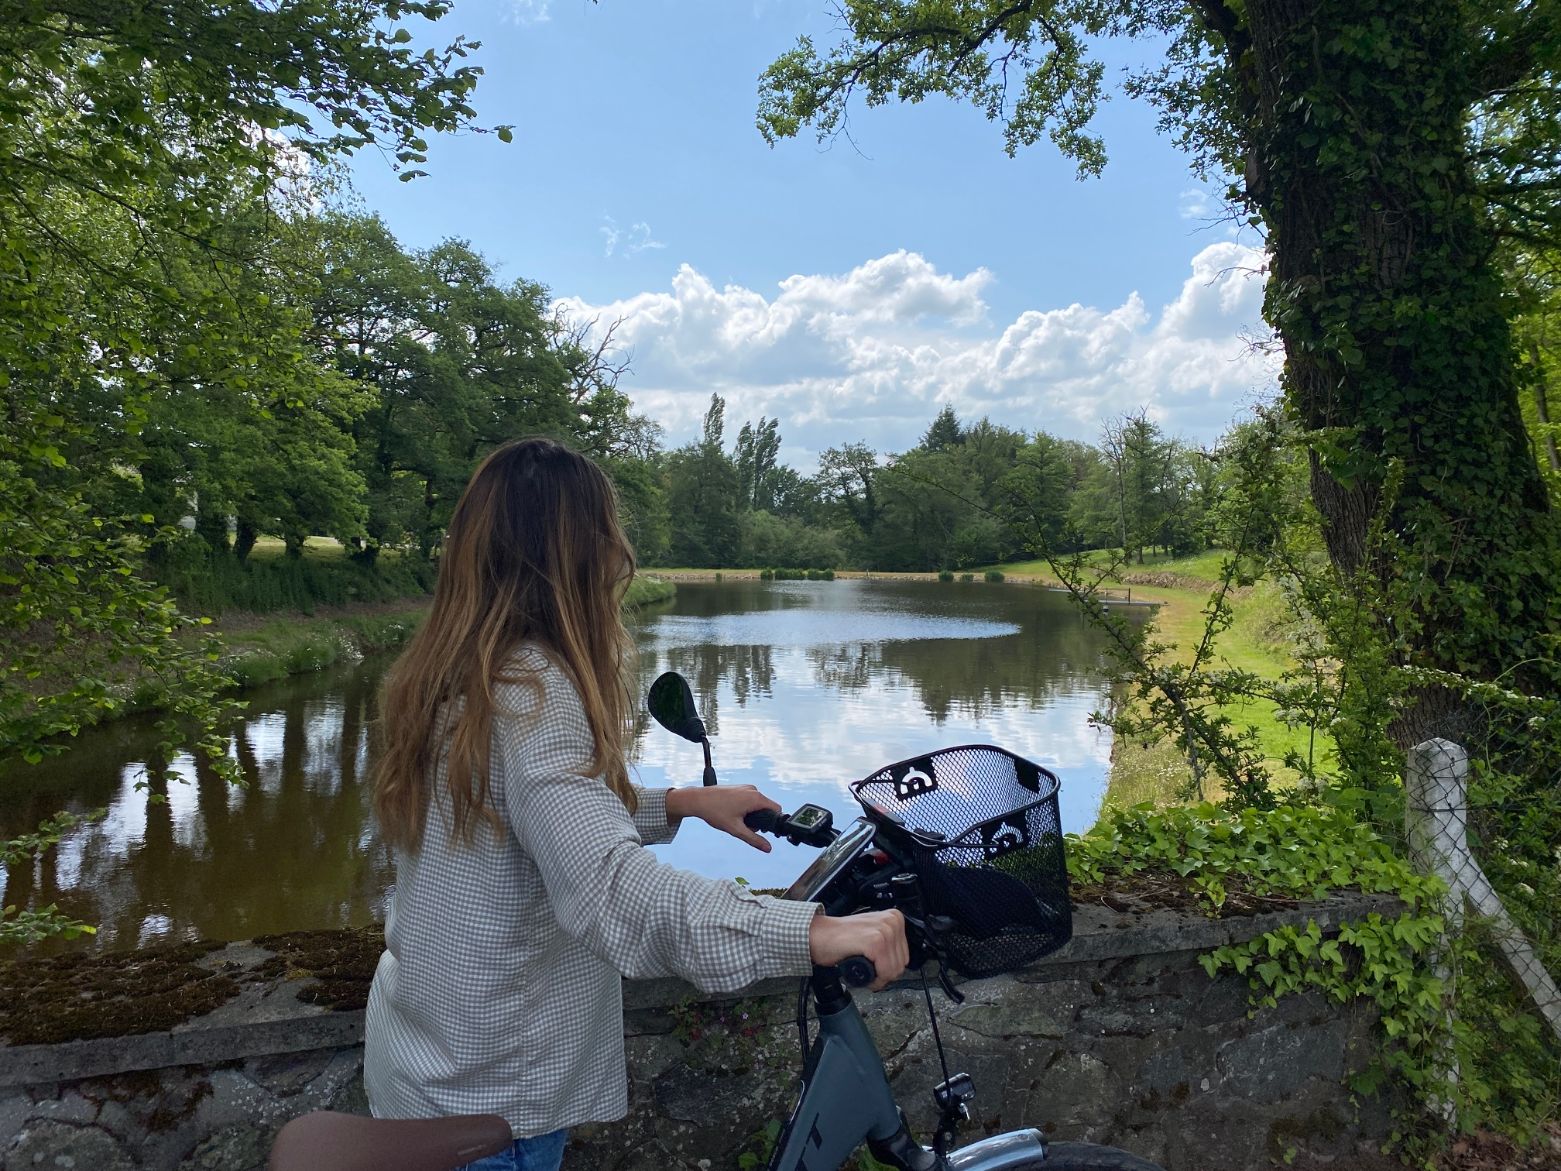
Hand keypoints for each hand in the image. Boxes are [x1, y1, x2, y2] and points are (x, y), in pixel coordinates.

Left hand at [665, 784, 779, 852]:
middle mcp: (753, 790)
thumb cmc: (715, 812)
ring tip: (735, 820)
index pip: (776, 810)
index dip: (772, 822)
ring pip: (757, 804)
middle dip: (758, 820)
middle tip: (743, 827)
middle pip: (766, 808)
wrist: (698, 800)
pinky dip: (745, 808)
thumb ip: (754, 839)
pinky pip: (749, 800)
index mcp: (756, 798)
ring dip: (751, 815)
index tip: (761, 830)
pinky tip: (732, 813)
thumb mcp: (736, 829)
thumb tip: (768, 848)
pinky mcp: (739, 788)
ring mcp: (746, 787)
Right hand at [808, 910, 908, 990]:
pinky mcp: (876, 942)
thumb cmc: (840, 937)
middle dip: (883, 974)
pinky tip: (860, 970)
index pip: (904, 956)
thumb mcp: (872, 932)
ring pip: (893, 970)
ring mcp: (884, 931)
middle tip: (867, 969)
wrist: (818, 935)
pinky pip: (884, 971)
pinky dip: (873, 978)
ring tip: (862, 968)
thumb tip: (899, 963)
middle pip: (901, 965)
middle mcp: (892, 921)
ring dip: (877, 977)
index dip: (888, 967)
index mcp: (894, 917)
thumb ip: (888, 942)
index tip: (875, 966)